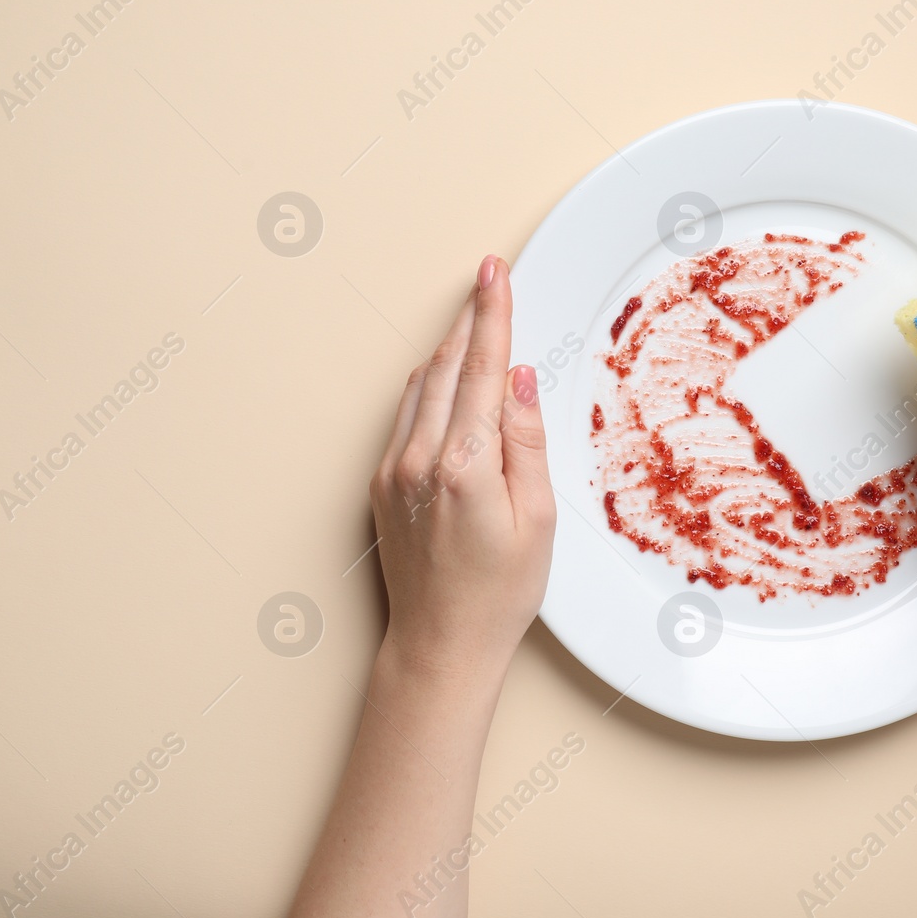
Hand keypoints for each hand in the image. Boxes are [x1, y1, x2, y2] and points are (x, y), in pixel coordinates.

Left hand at [368, 254, 555, 684]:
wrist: (441, 644)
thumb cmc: (498, 593)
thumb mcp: (536, 517)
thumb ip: (525, 439)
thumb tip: (517, 377)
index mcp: (463, 465)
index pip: (481, 368)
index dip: (492, 314)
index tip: (495, 274)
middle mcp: (418, 460)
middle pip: (446, 367)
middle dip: (470, 319)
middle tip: (487, 279)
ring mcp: (393, 470)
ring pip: (421, 386)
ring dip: (448, 350)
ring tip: (474, 321)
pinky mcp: (380, 484)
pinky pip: (405, 416)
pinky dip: (429, 386)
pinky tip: (447, 379)